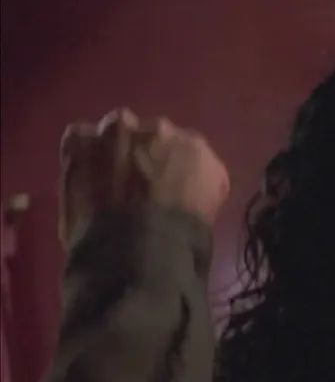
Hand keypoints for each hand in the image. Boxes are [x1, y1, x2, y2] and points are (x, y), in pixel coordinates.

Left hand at [59, 108, 229, 247]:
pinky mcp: (82, 139)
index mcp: (197, 150)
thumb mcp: (206, 215)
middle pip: (153, 137)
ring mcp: (120, 131)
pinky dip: (81, 154)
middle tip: (136, 188)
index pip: (186, 154)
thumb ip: (194, 190)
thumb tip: (177, 194)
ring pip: (117, 131)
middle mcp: (162, 130)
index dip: (172, 174)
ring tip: (106, 183)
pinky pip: (80, 137)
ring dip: (114, 151)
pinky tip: (83, 178)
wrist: (136, 250)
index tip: (165, 192)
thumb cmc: (180, 243)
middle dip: (145, 156)